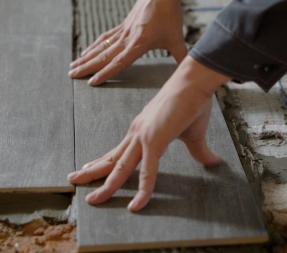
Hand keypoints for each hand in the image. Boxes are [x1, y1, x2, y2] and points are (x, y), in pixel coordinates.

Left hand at [67, 56, 230, 210]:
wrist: (195, 82)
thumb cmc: (192, 102)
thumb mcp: (193, 134)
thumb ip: (198, 151)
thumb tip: (213, 162)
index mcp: (142, 130)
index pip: (119, 151)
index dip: (103, 162)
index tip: (88, 168)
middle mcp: (137, 133)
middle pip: (111, 159)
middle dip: (92, 173)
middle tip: (74, 180)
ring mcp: (143, 137)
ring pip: (120, 167)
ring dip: (105, 185)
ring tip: (92, 200)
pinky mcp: (155, 141)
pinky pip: (147, 171)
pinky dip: (142, 190)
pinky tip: (135, 206)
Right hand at [68, 0, 187, 85]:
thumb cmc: (170, 15)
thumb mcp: (177, 38)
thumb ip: (182, 57)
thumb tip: (193, 72)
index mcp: (139, 43)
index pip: (118, 62)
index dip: (105, 73)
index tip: (91, 82)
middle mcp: (126, 38)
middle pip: (103, 55)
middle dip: (86, 67)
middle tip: (71, 75)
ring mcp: (122, 31)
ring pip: (100, 47)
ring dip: (85, 58)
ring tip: (72, 67)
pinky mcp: (122, 26)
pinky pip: (104, 38)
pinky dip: (93, 46)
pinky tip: (85, 52)